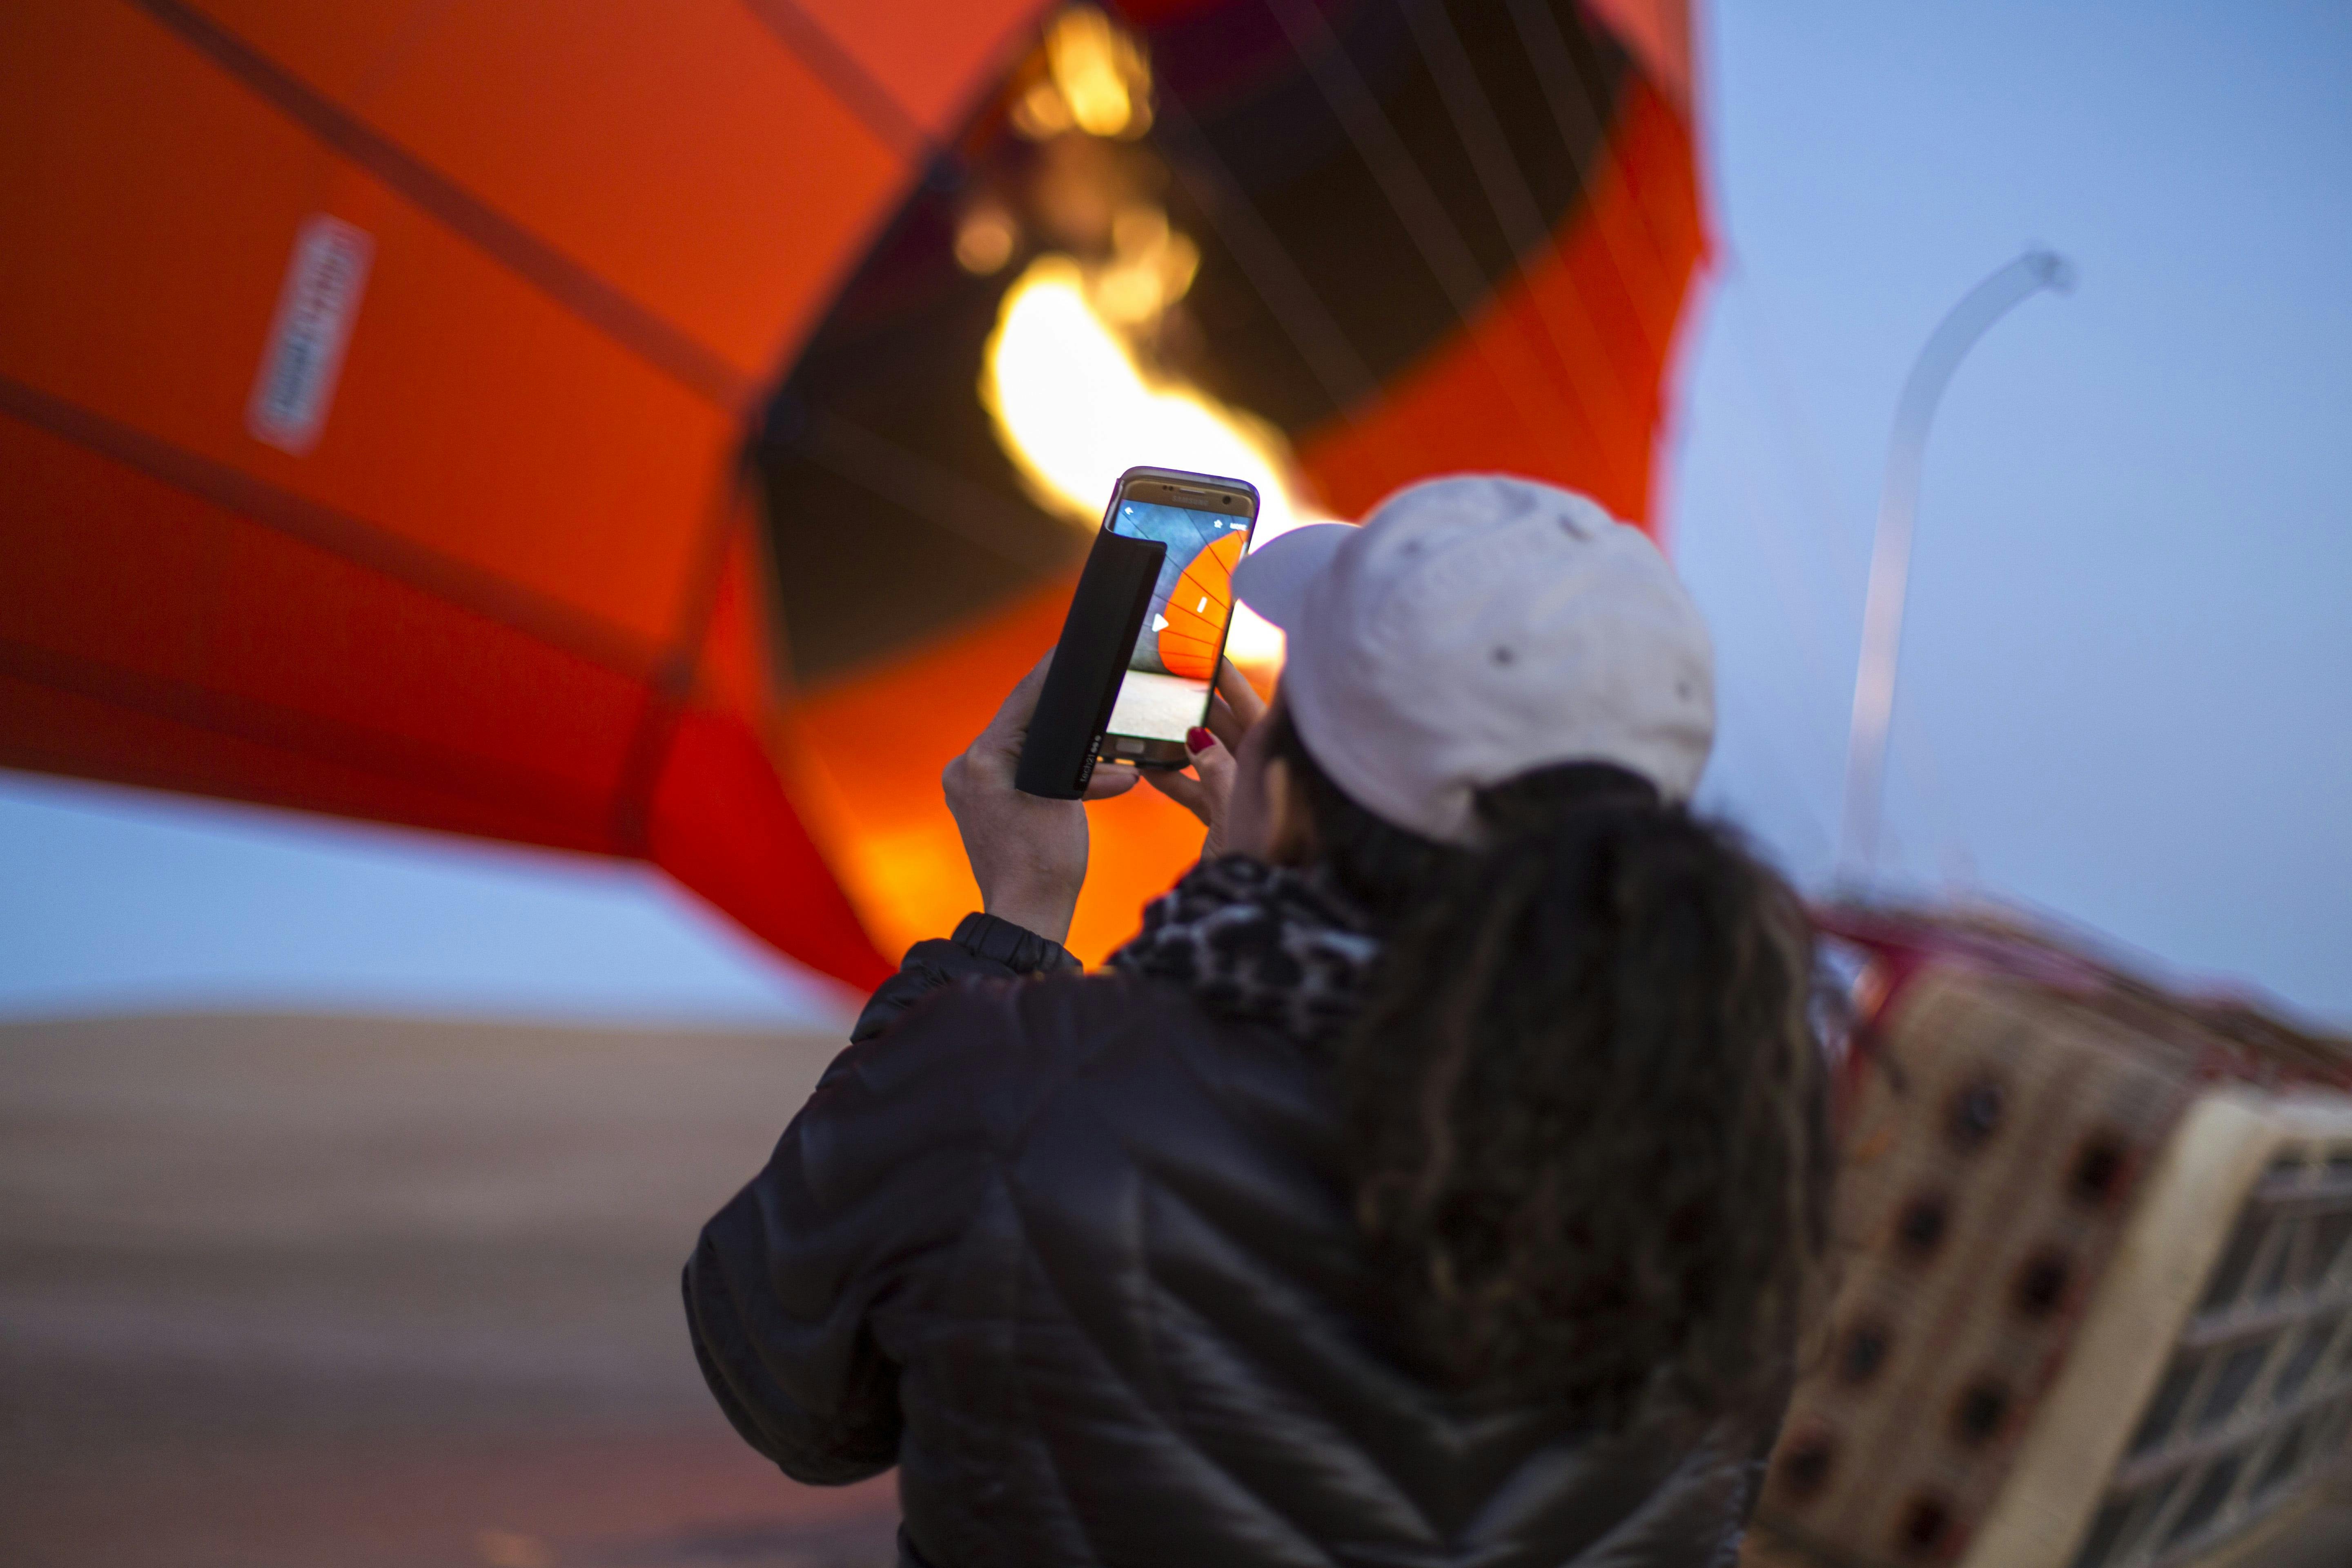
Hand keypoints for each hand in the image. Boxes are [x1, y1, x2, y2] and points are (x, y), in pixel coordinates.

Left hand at [941, 654, 1138, 945]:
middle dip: (1066, 723)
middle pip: (1024, 725)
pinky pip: (1021, 774)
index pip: (1023, 700)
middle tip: (1100, 708)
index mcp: (981, 761)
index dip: (1052, 675)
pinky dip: (1052, 777)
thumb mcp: (1066, 794)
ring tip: (1110, 767)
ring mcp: (970, 788)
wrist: (1028, 916)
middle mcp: (966, 769)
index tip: (1071, 651)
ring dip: (1067, 757)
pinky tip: (1093, 784)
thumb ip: (1072, 752)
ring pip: (1027, 751)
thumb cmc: (1047, 864)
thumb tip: (1084, 725)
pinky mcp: (980, 804)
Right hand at [1144, 659, 1266, 859]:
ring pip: (1208, 757)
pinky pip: (1195, 789)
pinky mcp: (1224, 818)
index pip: (1252, 706)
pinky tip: (1146, 769)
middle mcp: (1258, 772)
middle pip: (1228, 727)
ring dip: (1182, 741)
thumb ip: (1216, 766)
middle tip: (1174, 682)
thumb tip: (1195, 737)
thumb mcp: (1235, 800)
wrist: (1255, 903)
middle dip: (1201, 705)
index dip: (1232, 681)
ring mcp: (1241, 795)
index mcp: (1271, 759)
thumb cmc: (1263, 851)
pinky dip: (1173, 779)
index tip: (1210, 656)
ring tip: (1155, 719)